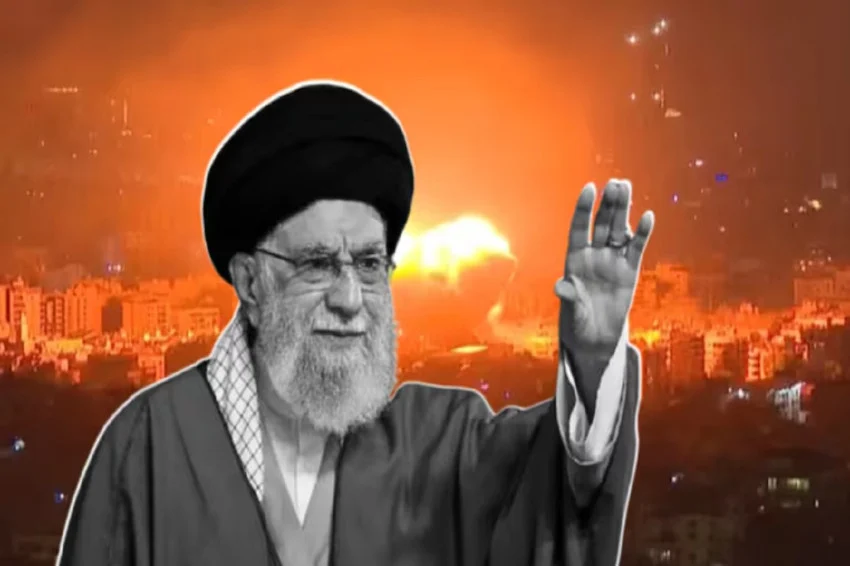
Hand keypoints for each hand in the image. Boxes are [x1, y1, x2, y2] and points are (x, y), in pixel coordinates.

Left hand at [556, 180, 653, 360]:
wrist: (595, 338)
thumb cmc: (577, 323)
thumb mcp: (572, 311)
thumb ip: (570, 297)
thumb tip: (561, 286)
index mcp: (574, 260)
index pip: (579, 228)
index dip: (584, 209)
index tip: (589, 188)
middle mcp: (593, 255)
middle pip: (601, 224)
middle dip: (608, 205)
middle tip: (615, 183)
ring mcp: (612, 261)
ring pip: (618, 230)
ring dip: (623, 210)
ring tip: (627, 187)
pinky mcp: (629, 270)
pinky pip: (636, 248)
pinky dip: (641, 233)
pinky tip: (648, 216)